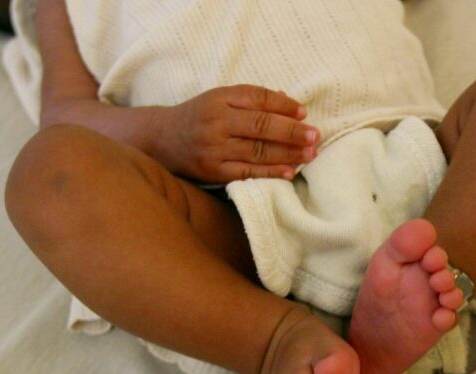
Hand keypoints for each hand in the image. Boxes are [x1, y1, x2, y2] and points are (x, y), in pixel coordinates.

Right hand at [150, 85, 320, 183]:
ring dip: (288, 153)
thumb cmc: (199, 117)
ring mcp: (214, 148)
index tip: (304, 113)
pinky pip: (247, 173)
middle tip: (315, 136)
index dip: (283, 105)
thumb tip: (290, 105)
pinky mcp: (213, 171)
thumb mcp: (220, 99)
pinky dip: (271, 173)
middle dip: (292, 131)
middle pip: (261, 126)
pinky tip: (290, 172)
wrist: (161, 140)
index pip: (257, 98)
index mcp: (219, 98)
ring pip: (258, 151)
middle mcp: (216, 121)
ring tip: (310, 154)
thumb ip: (252, 101)